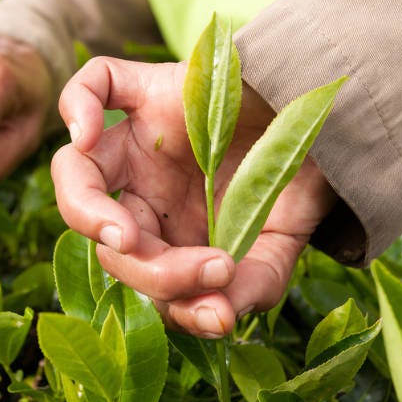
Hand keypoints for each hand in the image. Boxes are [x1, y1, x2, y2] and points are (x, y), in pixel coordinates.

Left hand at [51, 57, 337, 336]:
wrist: (327, 118)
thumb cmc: (298, 179)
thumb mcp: (280, 244)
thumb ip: (252, 285)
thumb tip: (219, 319)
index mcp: (165, 225)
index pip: (137, 270)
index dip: (168, 296)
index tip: (218, 309)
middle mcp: (141, 184)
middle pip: (104, 235)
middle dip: (152, 270)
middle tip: (212, 270)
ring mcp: (138, 135)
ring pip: (74, 170)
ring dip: (88, 214)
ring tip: (127, 238)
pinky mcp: (149, 85)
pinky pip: (93, 83)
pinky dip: (77, 105)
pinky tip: (87, 136)